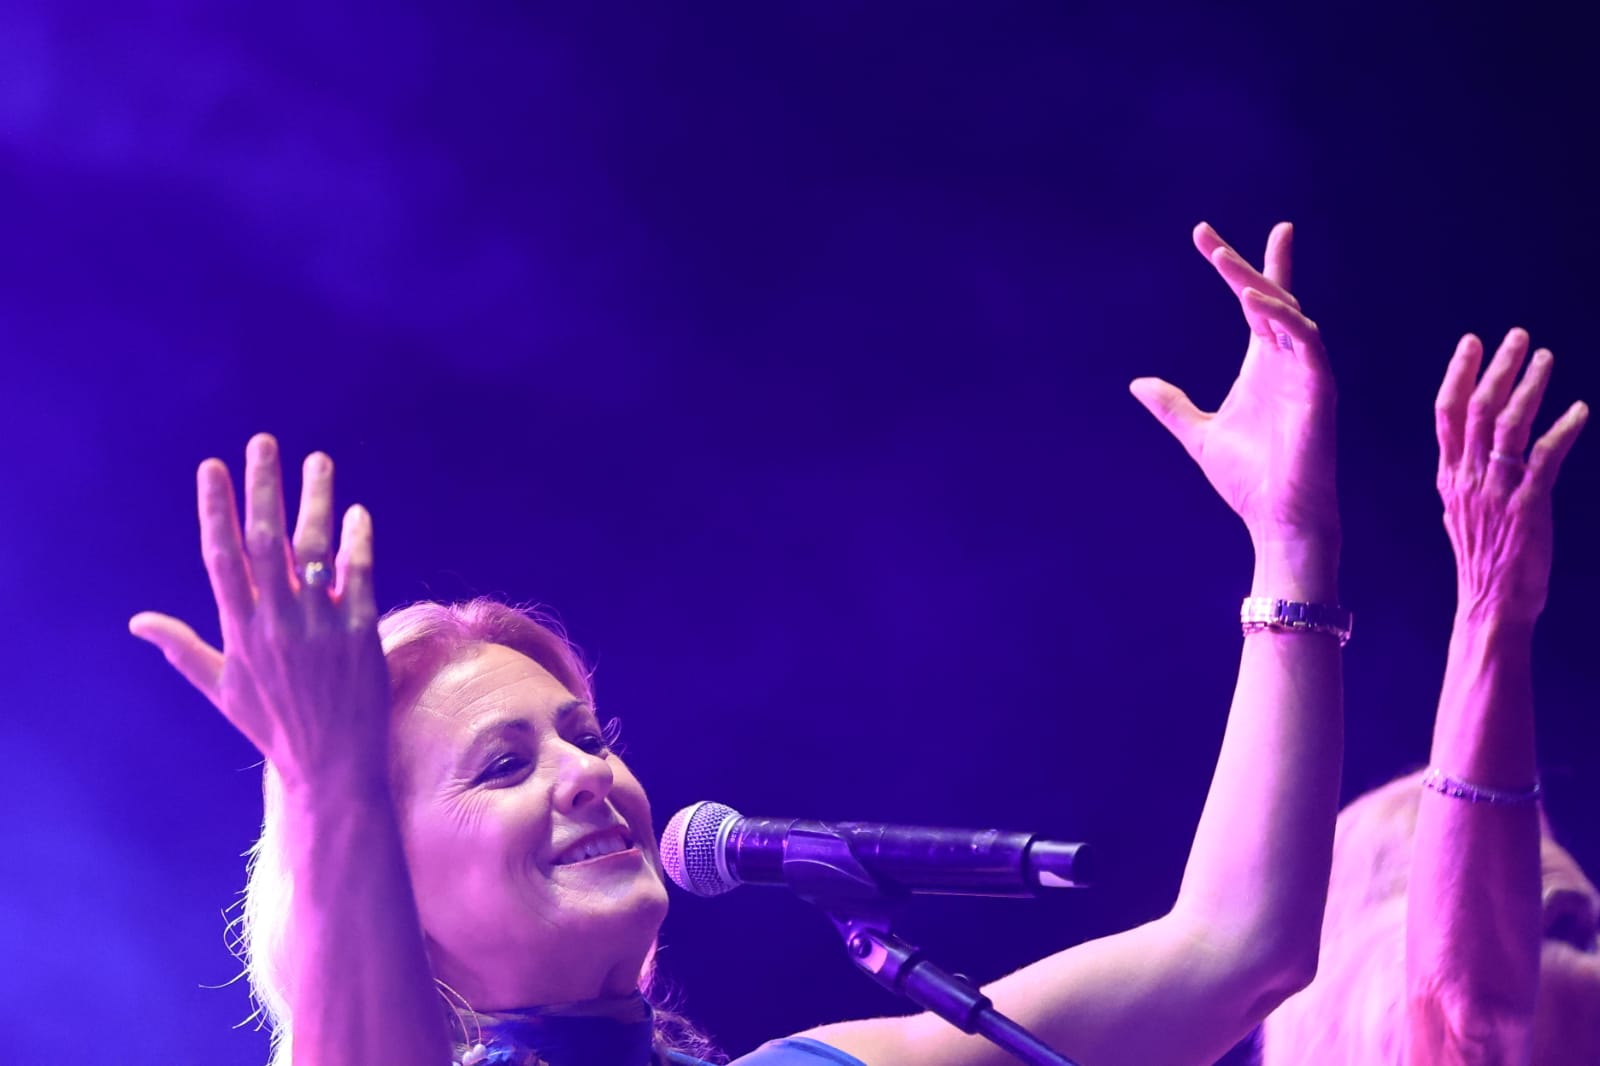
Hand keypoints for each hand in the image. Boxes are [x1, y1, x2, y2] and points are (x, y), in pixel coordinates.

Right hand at [129, 434, 389, 794]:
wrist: (330, 763)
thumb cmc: (272, 725)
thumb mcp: (221, 688)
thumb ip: (182, 648)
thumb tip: (137, 622)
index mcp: (240, 630)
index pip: (222, 557)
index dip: (216, 510)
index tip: (212, 467)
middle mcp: (277, 622)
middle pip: (267, 542)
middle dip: (263, 489)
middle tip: (262, 443)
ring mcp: (321, 626)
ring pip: (315, 551)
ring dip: (316, 502)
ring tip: (318, 461)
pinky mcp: (361, 634)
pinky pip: (358, 577)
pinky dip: (357, 543)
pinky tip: (357, 513)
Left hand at [1130, 222, 1337, 545]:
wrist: (1277, 519)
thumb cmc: (1249, 480)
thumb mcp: (1197, 434)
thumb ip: (1172, 406)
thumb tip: (1139, 384)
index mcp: (1261, 364)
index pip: (1255, 302)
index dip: (1239, 266)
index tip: (1208, 237)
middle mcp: (1286, 360)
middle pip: (1269, 296)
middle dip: (1243, 264)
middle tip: (1208, 239)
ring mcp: (1306, 371)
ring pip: (1287, 313)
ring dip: (1258, 286)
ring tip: (1223, 264)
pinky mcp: (1320, 388)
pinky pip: (1307, 343)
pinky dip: (1284, 320)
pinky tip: (1255, 304)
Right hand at [1434, 329, 1587, 624]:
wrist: (1492, 603)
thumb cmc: (1483, 560)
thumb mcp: (1462, 512)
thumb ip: (1465, 478)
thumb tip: (1469, 452)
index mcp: (1450, 476)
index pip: (1446, 414)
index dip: (1459, 374)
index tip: (1472, 343)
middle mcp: (1467, 478)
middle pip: (1476, 409)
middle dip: (1497, 368)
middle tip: (1517, 337)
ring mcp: (1496, 491)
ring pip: (1506, 425)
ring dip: (1528, 387)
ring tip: (1545, 359)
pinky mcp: (1527, 505)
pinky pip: (1544, 458)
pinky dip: (1562, 430)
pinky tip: (1578, 410)